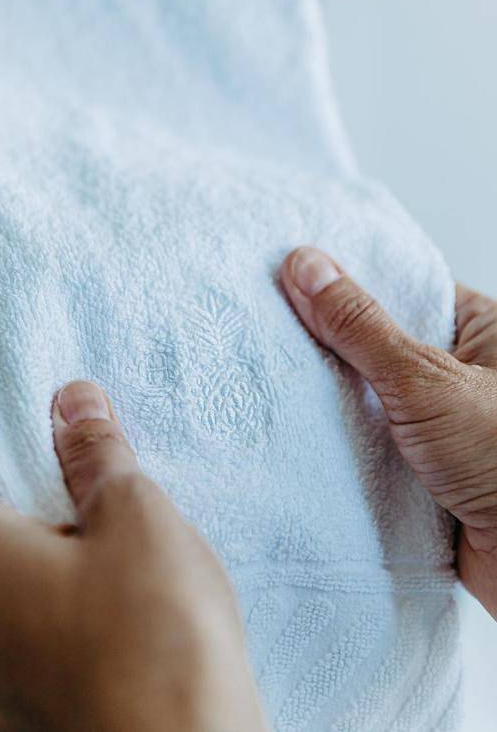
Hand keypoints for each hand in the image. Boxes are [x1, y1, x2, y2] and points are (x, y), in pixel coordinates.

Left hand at [0, 380, 266, 731]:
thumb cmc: (158, 645)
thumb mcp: (134, 513)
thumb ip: (94, 451)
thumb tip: (73, 407)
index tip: (25, 409)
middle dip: (20, 479)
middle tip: (85, 465)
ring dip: (39, 539)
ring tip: (109, 534)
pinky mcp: (14, 702)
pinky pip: (15, 623)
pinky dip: (49, 591)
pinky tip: (110, 594)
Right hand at [281, 247, 496, 619]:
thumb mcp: (426, 379)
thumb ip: (361, 326)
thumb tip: (306, 266)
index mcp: (483, 332)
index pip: (403, 291)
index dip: (347, 283)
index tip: (287, 275)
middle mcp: (463, 375)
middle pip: (380, 346)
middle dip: (329, 347)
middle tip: (266, 329)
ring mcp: (442, 426)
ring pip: (372, 401)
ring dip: (334, 403)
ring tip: (270, 379)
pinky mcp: (425, 474)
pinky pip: (371, 448)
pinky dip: (343, 447)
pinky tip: (299, 434)